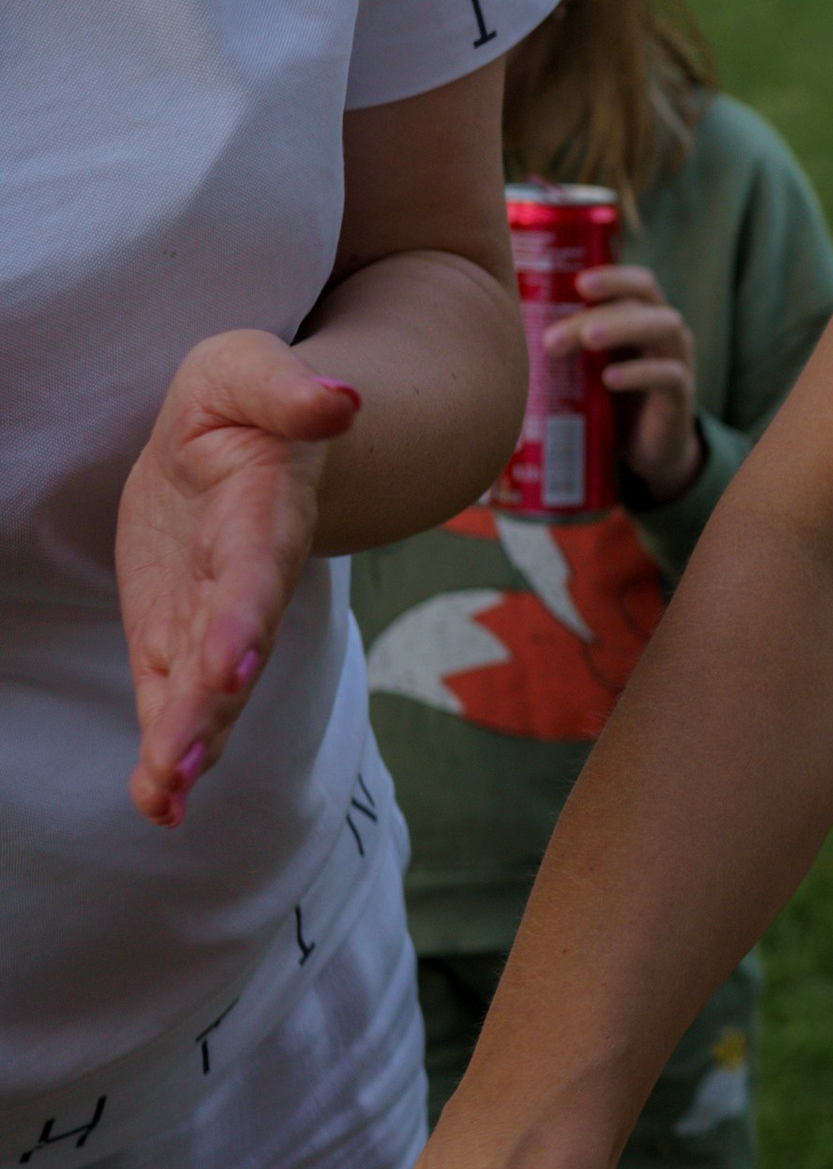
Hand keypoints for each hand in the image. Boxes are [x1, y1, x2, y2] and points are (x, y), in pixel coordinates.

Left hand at [117, 331, 364, 826]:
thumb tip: (339, 402)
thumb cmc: (246, 401)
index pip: (253, 574)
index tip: (230, 666)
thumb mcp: (252, 368)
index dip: (243, 620)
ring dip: (188, 744)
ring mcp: (212, 620)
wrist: (241, 441)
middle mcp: (245, 584)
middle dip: (206, 708)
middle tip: (179, 760)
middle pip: (229, 652)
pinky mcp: (175, 640)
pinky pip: (169, 701)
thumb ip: (290, 387)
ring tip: (165, 793)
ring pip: (202, 692)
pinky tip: (156, 800)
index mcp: (262, 516)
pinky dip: (165, 753)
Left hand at [555, 267, 701, 500]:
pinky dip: (639, 373)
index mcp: (643, 316)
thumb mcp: (587, 366)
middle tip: (554, 336)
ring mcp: (677, 359)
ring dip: (621, 329)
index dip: (612, 277)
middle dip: (595, 313)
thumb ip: (566, 344)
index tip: (577, 282)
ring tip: (587, 340)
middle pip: (639, 304)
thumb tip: (504, 329)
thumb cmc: (610, 398)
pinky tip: (610, 379)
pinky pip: (668, 374)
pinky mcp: (681, 394)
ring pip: (661, 328)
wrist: (648, 450)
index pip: (637, 283)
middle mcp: (664, 330)